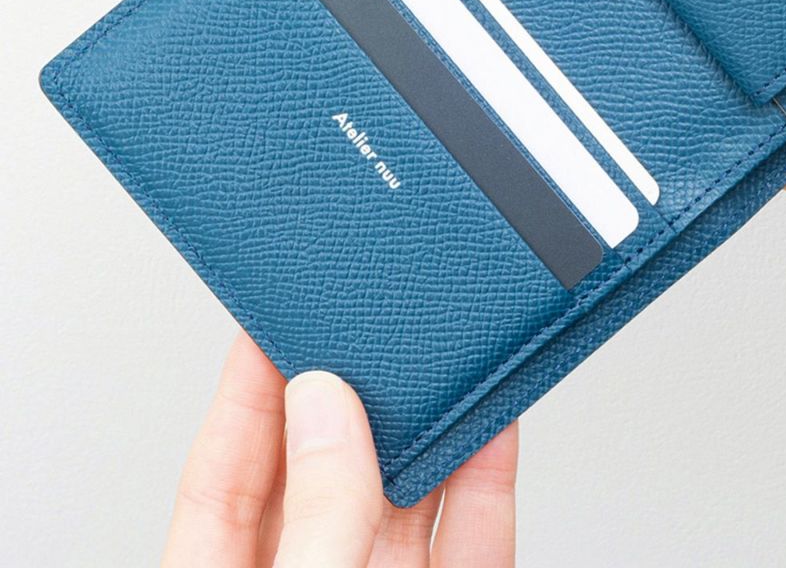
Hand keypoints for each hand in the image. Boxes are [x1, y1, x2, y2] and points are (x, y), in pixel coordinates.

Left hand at [162, 334, 516, 566]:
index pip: (223, 477)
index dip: (246, 390)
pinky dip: (490, 476)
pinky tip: (495, 424)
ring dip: (428, 428)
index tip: (272, 318)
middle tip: (366, 325)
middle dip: (347, 394)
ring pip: (406, 498)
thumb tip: (325, 407)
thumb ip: (314, 516)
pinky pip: (477, 535)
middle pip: (323, 473)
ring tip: (438, 359)